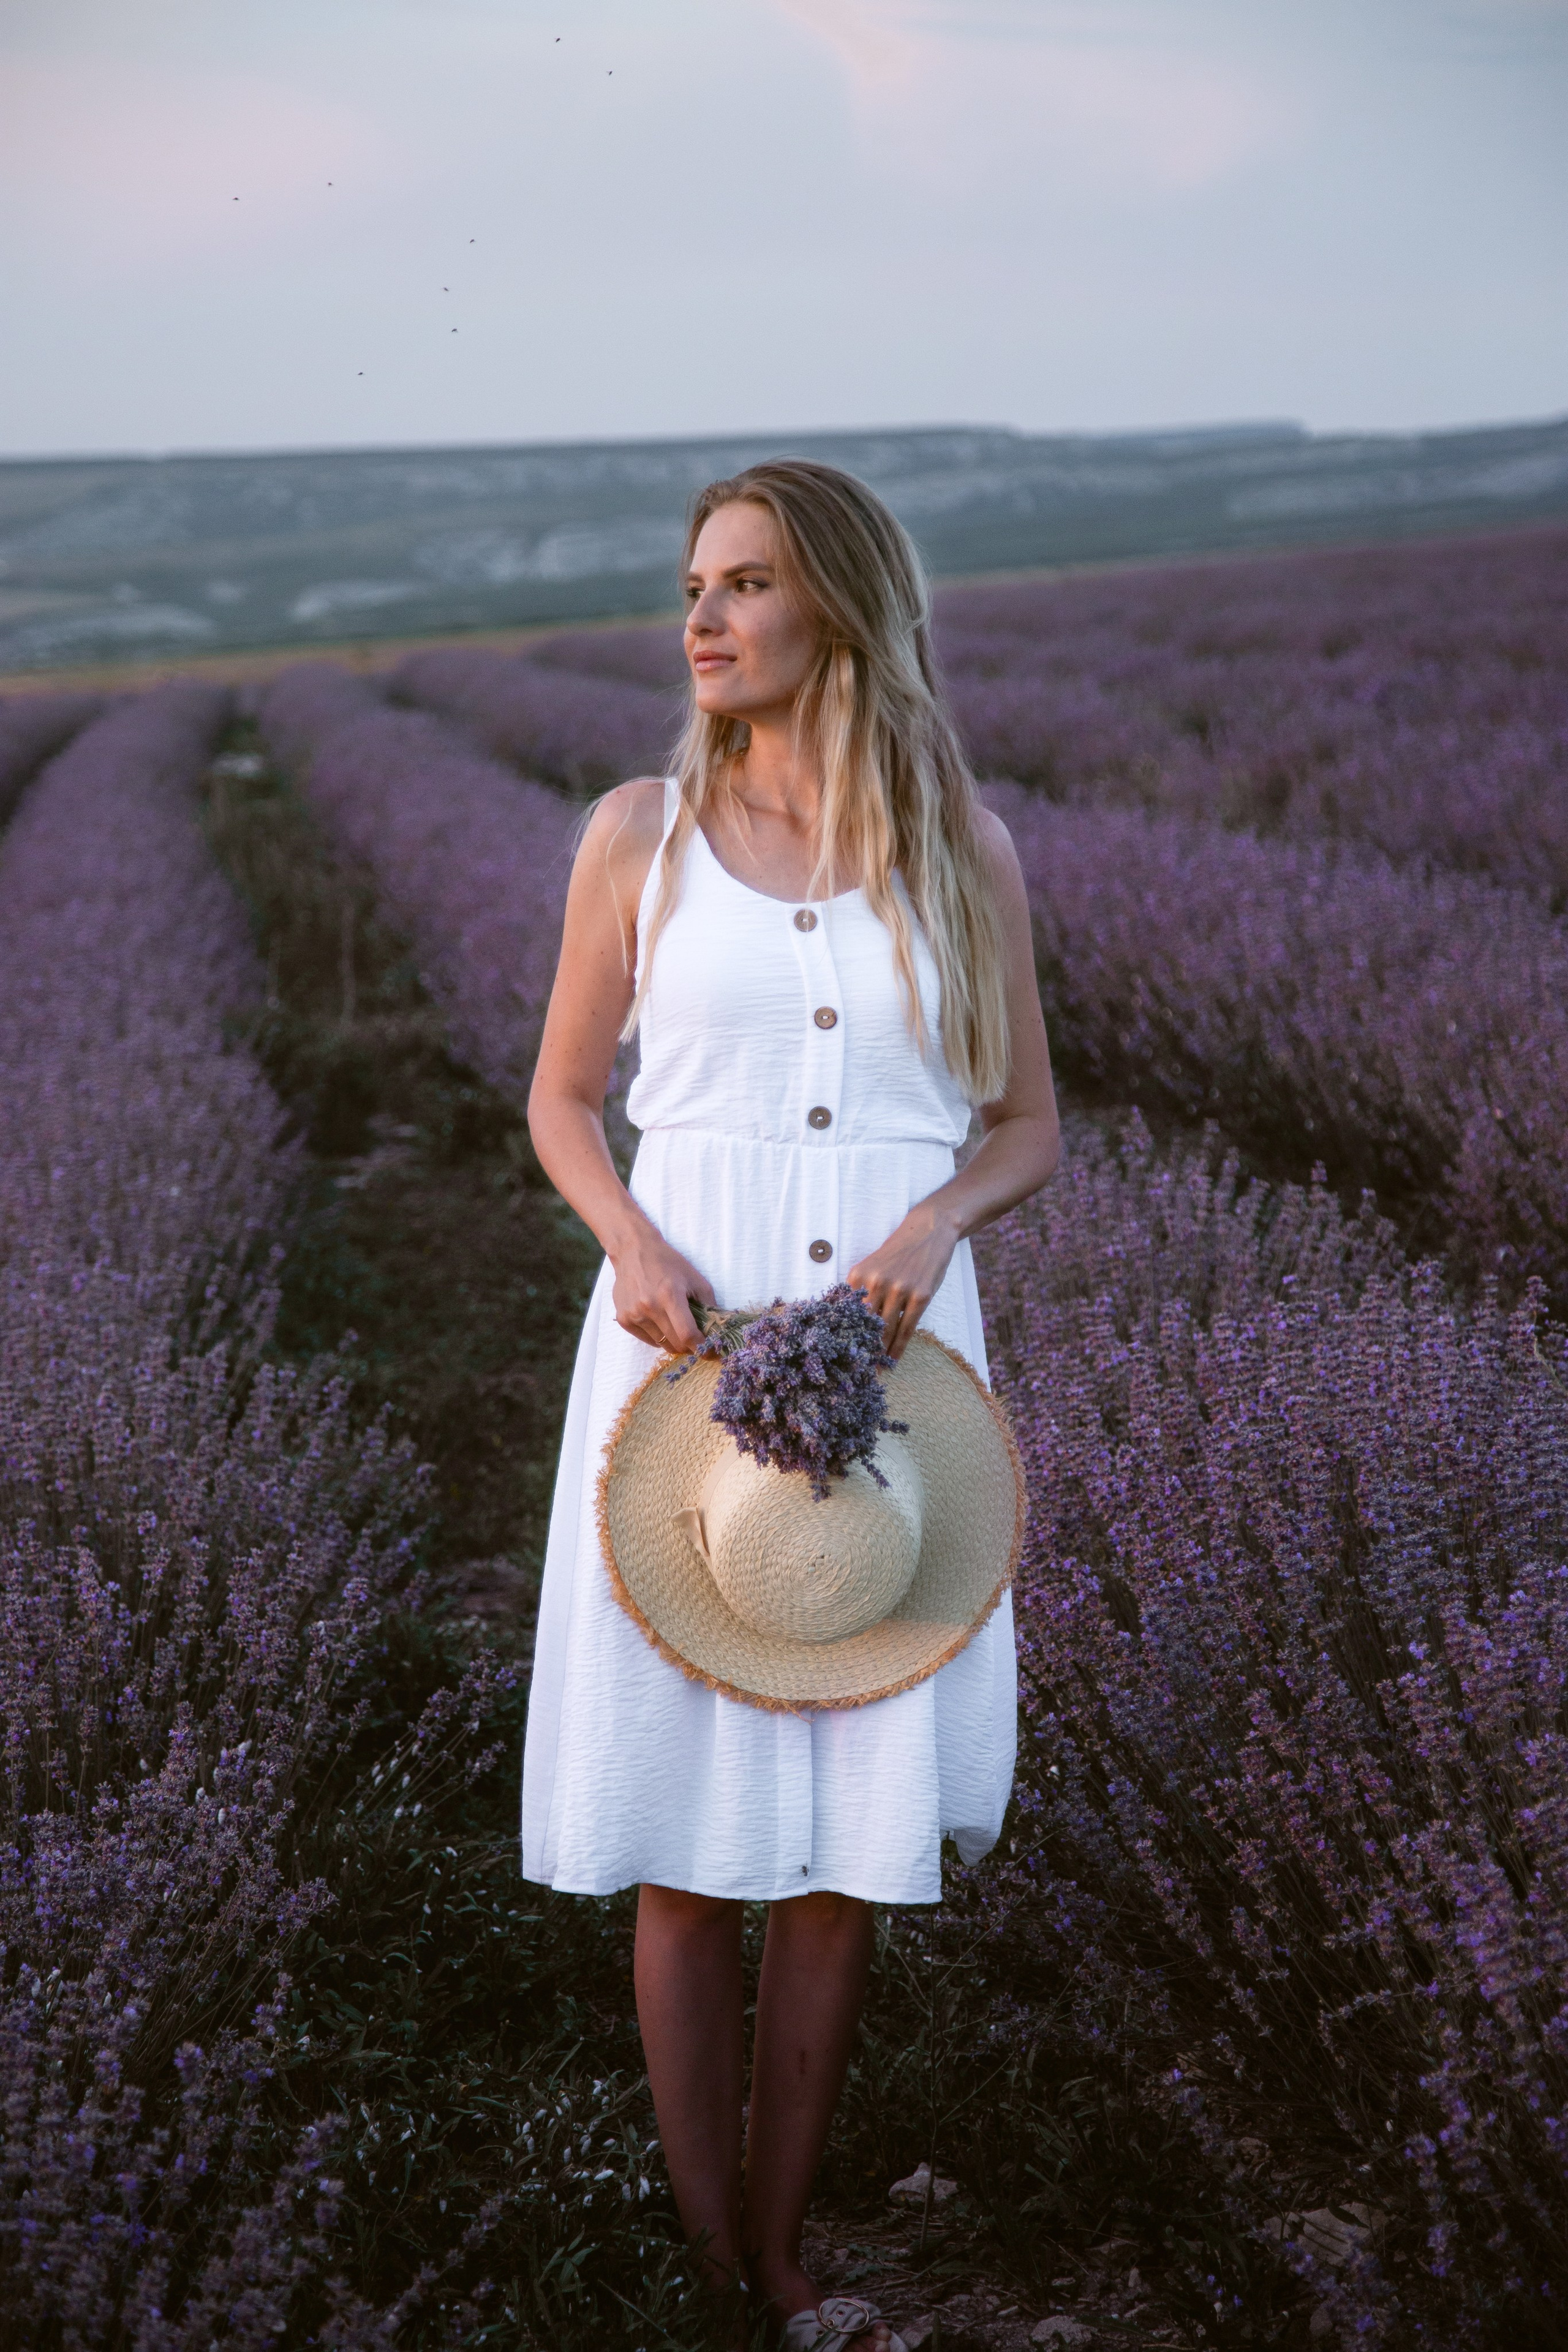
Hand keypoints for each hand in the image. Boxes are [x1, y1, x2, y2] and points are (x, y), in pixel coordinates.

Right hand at [610, 1222, 715, 1355]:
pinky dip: (658, 1337)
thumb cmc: (668, 1262)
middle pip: (675, 1343)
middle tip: (695, 1339)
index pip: (687, 1334)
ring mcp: (633, 1314)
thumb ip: (709, 1304)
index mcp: (670, 1295)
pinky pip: (647, 1339)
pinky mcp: (623, 1318)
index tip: (709, 1351)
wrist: (633, 1250)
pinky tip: (660, 1321)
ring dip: (673, 1341)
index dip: (701, 1347)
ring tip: (676, 1326)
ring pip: (661, 1344)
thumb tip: (718, 1328)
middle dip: (689, 1346)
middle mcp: (649, 1306)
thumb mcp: (695, 1278)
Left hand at [846, 1199, 958, 1359]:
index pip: (846, 1314)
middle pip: (864, 1325)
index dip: (842, 1337)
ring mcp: (899, 1289)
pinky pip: (906, 1329)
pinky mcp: (920, 1296)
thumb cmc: (897, 1253)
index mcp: (858, 1275)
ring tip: (874, 1370)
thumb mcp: (872, 1266)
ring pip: (885, 1330)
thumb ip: (860, 1290)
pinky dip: (899, 1348)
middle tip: (853, 1371)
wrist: (928, 1232)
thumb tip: (847, 1323)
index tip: (837, 1356)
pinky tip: (893, 1360)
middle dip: (859, 1350)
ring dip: (879, 1353)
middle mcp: (876, 1282)